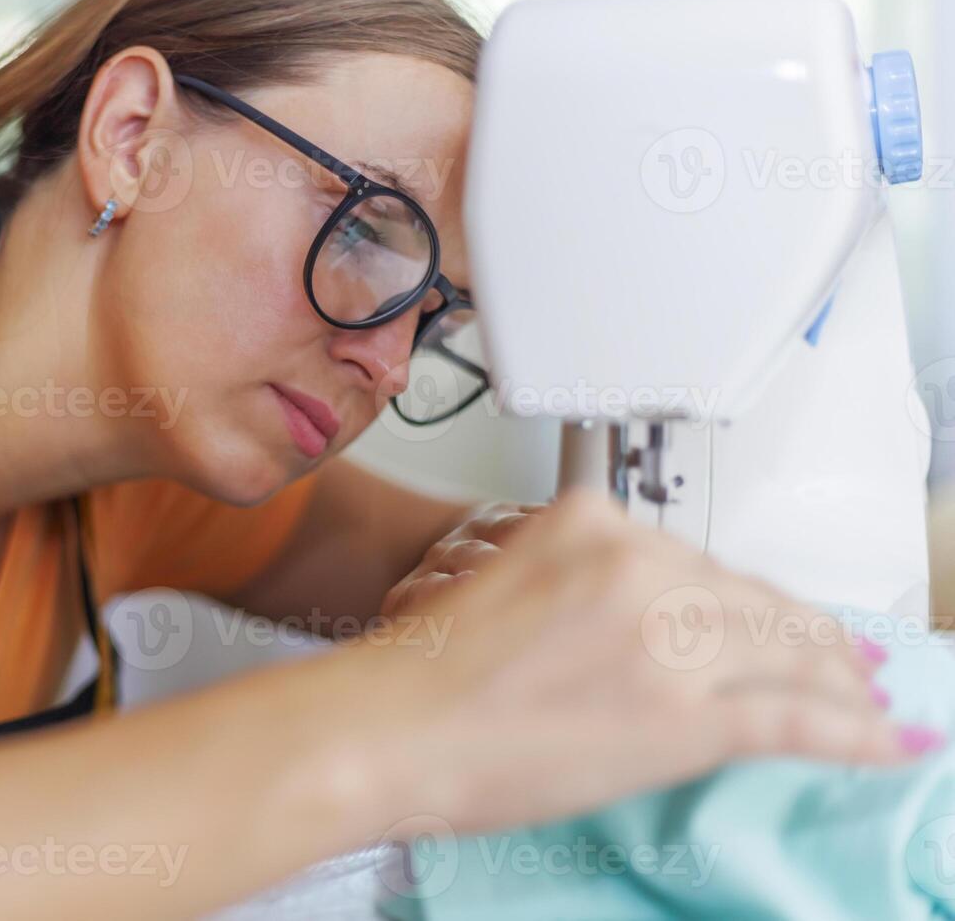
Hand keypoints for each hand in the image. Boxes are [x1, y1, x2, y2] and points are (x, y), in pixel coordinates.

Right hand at [361, 490, 931, 836]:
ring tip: (864, 703)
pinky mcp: (685, 712)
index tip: (777, 616)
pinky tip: (877, 739)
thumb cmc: (424, 673)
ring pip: (788, 653)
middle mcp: (639, 567)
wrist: (388, 726)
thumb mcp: (507, 586)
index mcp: (593, 525)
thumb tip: (642, 630)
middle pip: (754, 600)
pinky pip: (795, 717)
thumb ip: (584, 583)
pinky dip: (849, 732)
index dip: (754, 598)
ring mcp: (667, 638)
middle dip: (807, 638)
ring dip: (839, 684)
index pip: (704, 560)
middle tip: (842, 663)